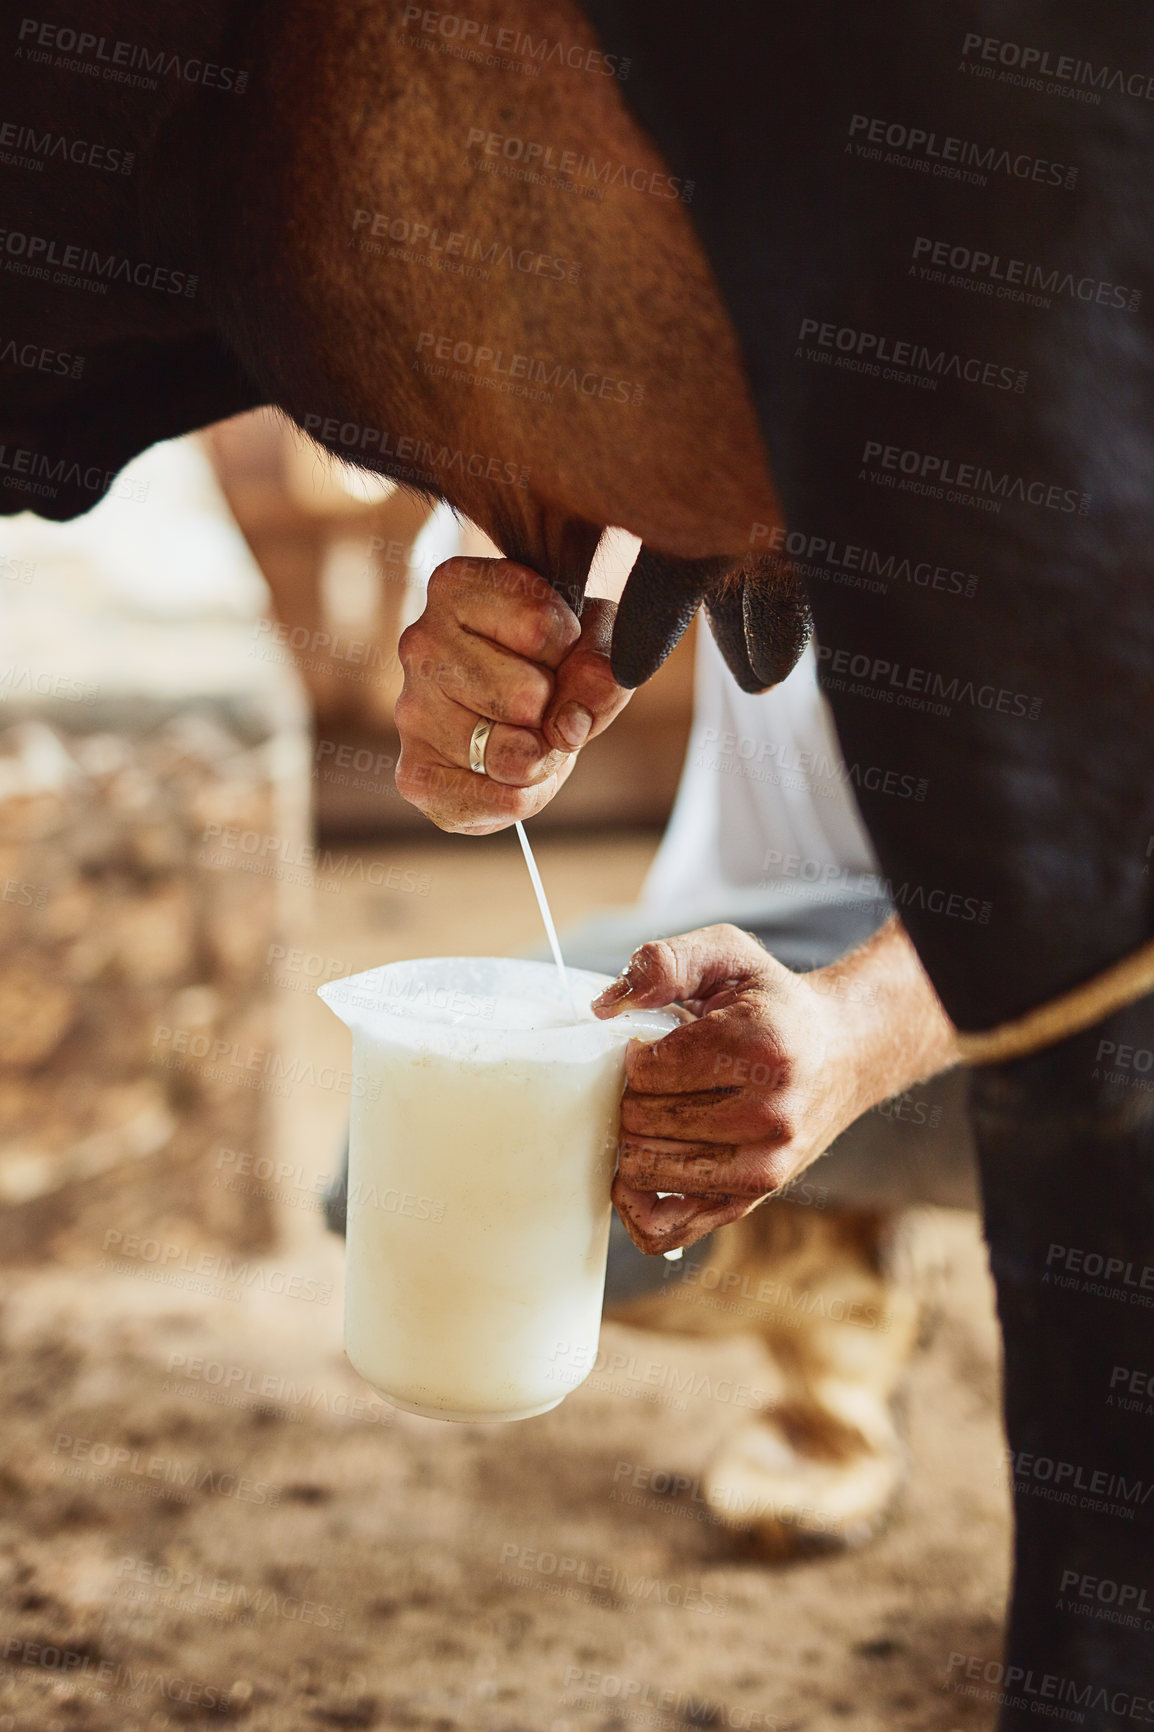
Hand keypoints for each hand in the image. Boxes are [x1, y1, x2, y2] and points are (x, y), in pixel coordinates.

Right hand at [394, 557, 630, 831]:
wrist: (520, 712)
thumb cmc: (556, 657)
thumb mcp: (594, 638)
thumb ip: (602, 665)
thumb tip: (568, 725)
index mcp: (455, 586)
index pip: (541, 626)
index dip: (571, 648)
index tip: (555, 647)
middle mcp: (419, 643)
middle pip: (525, 696)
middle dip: (554, 711)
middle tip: (541, 704)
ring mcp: (411, 711)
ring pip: (513, 754)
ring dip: (542, 758)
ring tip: (527, 737)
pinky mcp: (415, 774)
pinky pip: (497, 801)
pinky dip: (525, 797)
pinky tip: (514, 776)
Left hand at [592, 920, 957, 1253]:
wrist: (844, 1054)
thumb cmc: (775, 1004)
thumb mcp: (729, 954)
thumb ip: (666, 962)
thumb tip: (607, 1005)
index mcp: (762, 1047)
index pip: (650, 1069)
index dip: (631, 1056)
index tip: (647, 1046)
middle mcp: (769, 1115)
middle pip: (642, 1120)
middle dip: (628, 1097)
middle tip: (647, 1082)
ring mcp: (762, 1167)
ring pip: (645, 1168)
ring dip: (630, 1140)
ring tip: (650, 1113)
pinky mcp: (749, 1201)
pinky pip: (665, 1228)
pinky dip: (634, 1203)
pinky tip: (639, 1166)